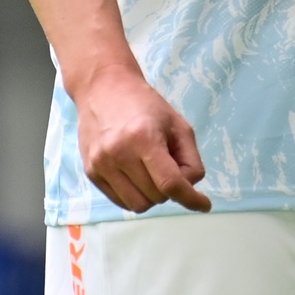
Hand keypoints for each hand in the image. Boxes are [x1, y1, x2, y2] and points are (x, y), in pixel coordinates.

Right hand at [73, 65, 211, 213]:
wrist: (103, 88)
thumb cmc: (145, 104)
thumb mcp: (178, 124)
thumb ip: (190, 159)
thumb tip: (189, 188)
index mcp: (143, 138)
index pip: (170, 183)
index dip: (190, 198)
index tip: (204, 204)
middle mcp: (119, 154)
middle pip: (156, 196)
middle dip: (169, 189)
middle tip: (168, 166)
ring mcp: (101, 164)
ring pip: (138, 205)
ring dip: (152, 196)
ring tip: (151, 172)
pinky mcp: (90, 172)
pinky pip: (120, 201)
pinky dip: (135, 196)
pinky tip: (136, 176)